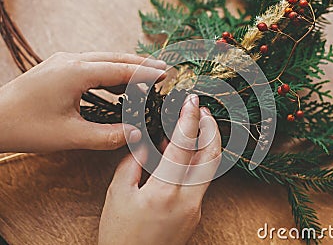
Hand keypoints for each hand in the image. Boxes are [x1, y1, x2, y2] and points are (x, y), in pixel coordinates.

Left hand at [0, 52, 165, 151]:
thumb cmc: (26, 127)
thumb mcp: (71, 136)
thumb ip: (108, 136)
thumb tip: (137, 134)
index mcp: (75, 72)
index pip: (120, 69)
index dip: (145, 73)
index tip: (166, 75)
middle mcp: (71, 60)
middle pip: (115, 58)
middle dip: (140, 64)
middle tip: (163, 71)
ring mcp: (63, 61)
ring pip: (104, 59)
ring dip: (126, 68)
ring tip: (146, 80)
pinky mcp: (59, 68)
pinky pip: (92, 65)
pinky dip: (110, 74)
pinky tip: (119, 87)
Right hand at [98, 95, 221, 244]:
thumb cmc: (120, 235)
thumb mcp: (119, 194)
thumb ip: (133, 162)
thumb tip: (144, 141)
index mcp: (165, 191)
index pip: (184, 146)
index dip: (190, 119)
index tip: (191, 101)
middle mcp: (188, 199)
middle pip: (212, 156)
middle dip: (211, 129)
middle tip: (202, 112)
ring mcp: (196, 208)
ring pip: (210, 168)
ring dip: (204, 145)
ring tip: (186, 131)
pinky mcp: (196, 214)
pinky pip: (199, 181)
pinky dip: (193, 163)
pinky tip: (176, 157)